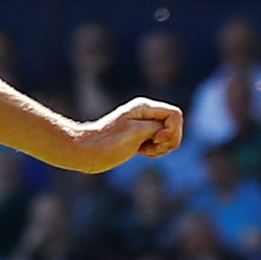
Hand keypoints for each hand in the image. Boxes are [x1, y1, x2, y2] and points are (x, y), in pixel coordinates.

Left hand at [57, 99, 182, 173]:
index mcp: (144, 107)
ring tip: (144, 150)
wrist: (85, 151)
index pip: (175, 115)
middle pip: (174, 125)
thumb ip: (158, 127)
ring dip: (162, 147)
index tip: (155, 140)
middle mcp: (146, 113)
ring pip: (169, 136)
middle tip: (150, 146)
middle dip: (168, 140)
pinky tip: (141, 152)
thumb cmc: (107, 143)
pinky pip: (160, 143)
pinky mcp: (140, 136)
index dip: (171, 131)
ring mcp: (144, 125)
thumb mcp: (136, 133)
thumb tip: (168, 127)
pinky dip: (156, 150)